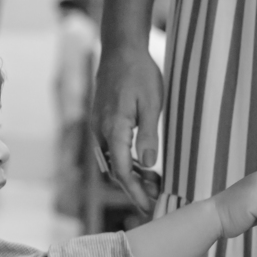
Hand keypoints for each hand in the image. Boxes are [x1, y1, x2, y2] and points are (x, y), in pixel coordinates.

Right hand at [90, 37, 163, 211]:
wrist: (120, 50)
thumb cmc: (139, 73)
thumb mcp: (152, 103)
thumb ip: (149, 135)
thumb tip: (149, 163)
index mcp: (114, 130)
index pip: (123, 172)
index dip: (136, 193)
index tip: (149, 207)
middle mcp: (101, 132)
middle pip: (115, 171)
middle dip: (135, 188)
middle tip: (158, 197)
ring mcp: (98, 127)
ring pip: (112, 162)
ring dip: (131, 175)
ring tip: (154, 182)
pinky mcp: (100, 122)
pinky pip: (110, 150)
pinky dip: (125, 161)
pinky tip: (142, 162)